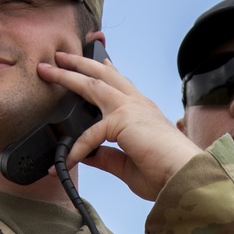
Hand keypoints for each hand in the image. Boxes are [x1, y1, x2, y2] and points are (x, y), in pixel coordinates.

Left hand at [38, 49, 201, 200]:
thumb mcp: (128, 166)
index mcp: (143, 112)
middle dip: (80, 63)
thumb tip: (87, 154)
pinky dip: (76, 148)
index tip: (102, 61)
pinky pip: (90, 134)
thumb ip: (107, 157)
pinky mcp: (123, 120)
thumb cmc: (165, 173)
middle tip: (60, 56)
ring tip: (48, 69)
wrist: (185, 176)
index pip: (122, 85)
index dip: (109, 71)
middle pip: (103, 75)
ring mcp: (131, 108)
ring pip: (93, 84)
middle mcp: (138, 104)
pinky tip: (65, 161)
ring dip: (68, 75)